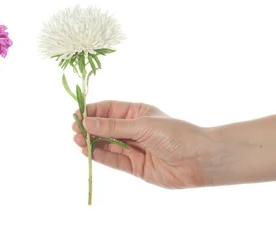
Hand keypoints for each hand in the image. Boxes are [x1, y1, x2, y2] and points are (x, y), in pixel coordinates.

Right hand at [72, 101, 217, 188]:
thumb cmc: (175, 135)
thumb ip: (113, 127)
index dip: (91, 112)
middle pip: (105, 128)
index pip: (108, 109)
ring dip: (92, 143)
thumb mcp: (142, 126)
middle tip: (75, 131)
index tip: (76, 116)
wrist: (200, 160)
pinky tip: (89, 153)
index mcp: (136, 112)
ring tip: (78, 142)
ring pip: (107, 144)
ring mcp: (134, 148)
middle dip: (89, 129)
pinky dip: (101, 157)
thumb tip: (87, 123)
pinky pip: (114, 160)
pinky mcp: (136, 167)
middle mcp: (133, 129)